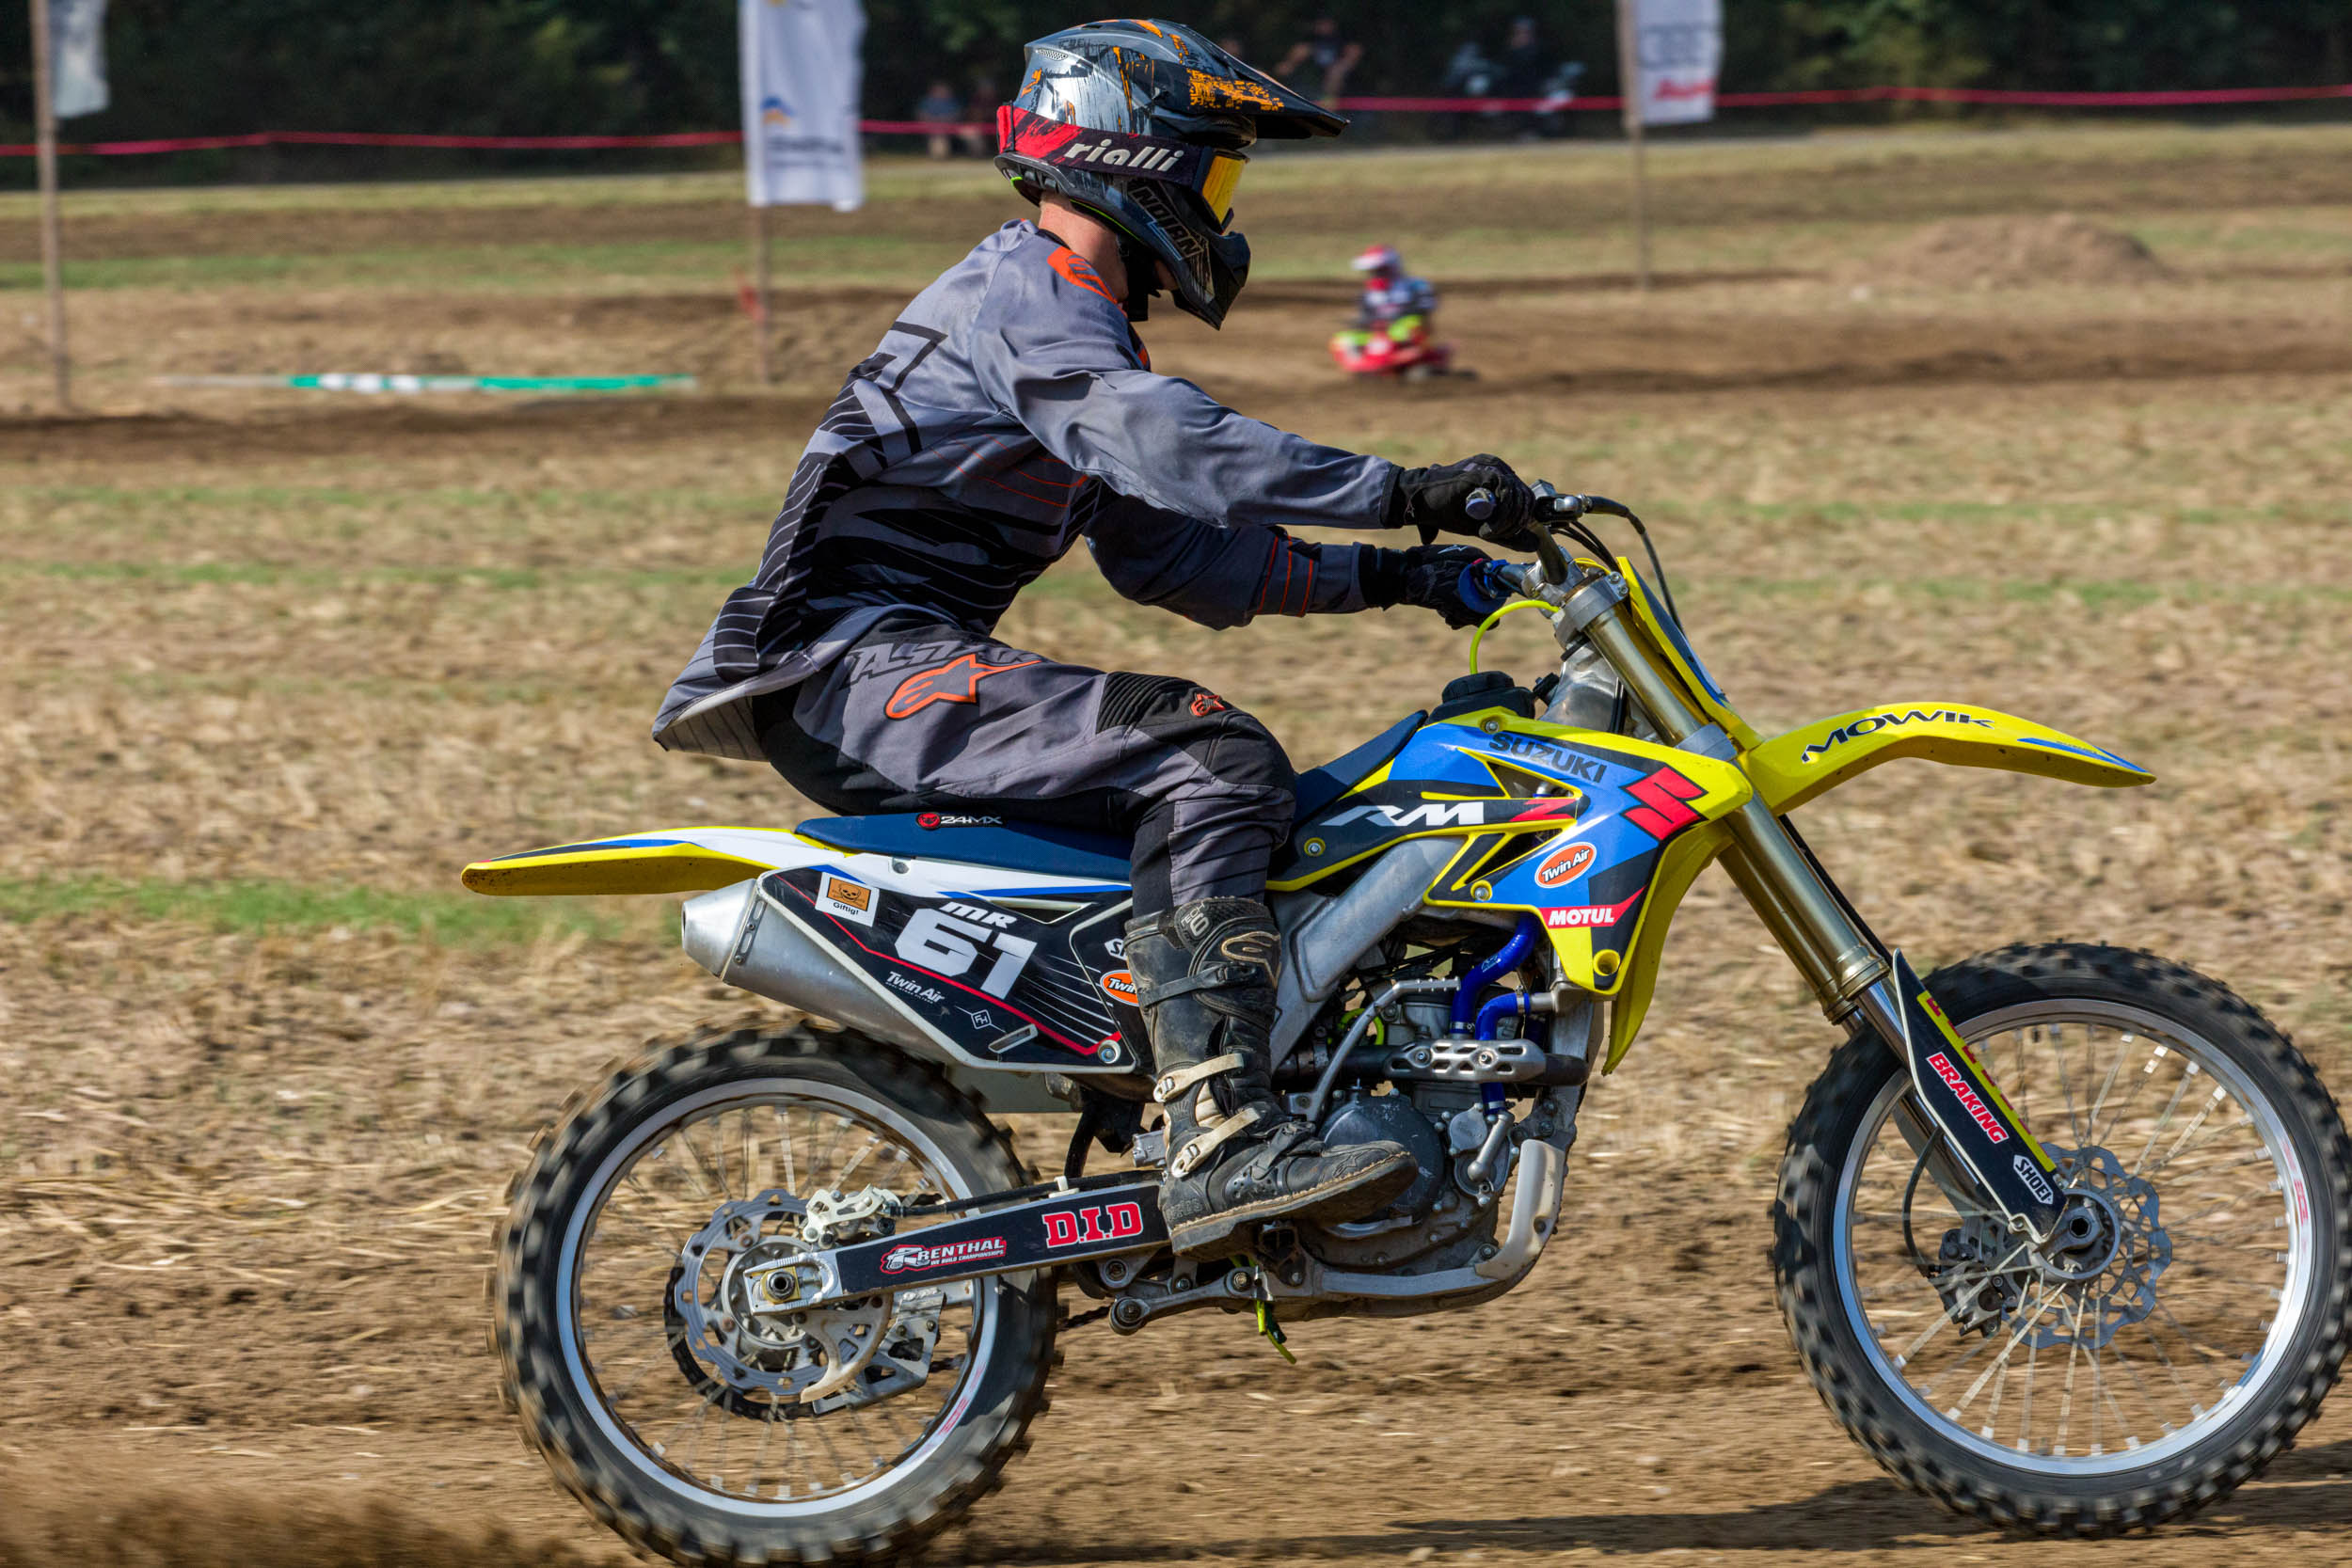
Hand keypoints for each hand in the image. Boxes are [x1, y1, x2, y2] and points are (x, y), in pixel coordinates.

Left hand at [1365, 543, 1502, 629]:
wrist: (1398, 576)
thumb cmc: (1428, 583)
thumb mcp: (1455, 601)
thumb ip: (1477, 613)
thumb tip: (1494, 623)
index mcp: (1476, 558)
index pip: (1496, 582)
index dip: (1490, 601)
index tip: (1479, 612)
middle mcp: (1470, 562)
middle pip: (1483, 592)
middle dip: (1472, 610)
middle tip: (1458, 618)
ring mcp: (1457, 570)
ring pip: (1469, 597)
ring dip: (1461, 612)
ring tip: (1448, 617)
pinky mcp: (1446, 579)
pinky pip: (1457, 596)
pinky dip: (1453, 607)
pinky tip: (1444, 613)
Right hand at [1387, 455, 1536, 545]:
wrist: (1421, 503)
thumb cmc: (1448, 512)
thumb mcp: (1484, 527)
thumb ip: (1508, 535)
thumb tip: (1534, 545)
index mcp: (1501, 477)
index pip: (1526, 499)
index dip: (1519, 520)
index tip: (1500, 533)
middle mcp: (1499, 468)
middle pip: (1526, 499)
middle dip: (1514, 524)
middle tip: (1493, 534)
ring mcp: (1492, 467)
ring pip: (1518, 498)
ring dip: (1506, 523)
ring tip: (1486, 532)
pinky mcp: (1484, 471)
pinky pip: (1507, 493)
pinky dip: (1500, 517)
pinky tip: (1484, 527)